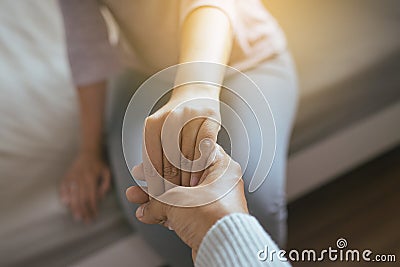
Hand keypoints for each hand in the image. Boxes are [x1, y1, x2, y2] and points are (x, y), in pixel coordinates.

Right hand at [60, 152, 110, 222]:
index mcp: (91, 178)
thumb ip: (106, 185)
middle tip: (86, 220)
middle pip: (81, 199)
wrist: (89, 152)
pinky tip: (66, 204)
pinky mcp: (67, 176)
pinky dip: (64, 196)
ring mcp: (72, 177)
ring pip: (72, 196)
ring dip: (74, 208)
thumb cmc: (99, 164)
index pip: (91, 198)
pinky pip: (63, 188)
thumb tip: (99, 197)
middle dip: (84, 211)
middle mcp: (81, 178)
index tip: (94, 216)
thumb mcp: (107, 173)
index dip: (92, 208)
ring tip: (77, 216)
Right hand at [126, 145, 247, 258]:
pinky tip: (149, 214)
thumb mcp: (175, 200)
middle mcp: (220, 183)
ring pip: (181, 196)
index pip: (192, 152)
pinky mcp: (209, 221)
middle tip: (142, 177)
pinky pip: (185, 212)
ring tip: (138, 196)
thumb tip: (146, 206)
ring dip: (158, 198)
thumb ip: (156, 201)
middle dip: (157, 180)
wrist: (222, 247)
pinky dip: (167, 213)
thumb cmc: (213, 217)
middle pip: (183, 176)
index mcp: (221, 167)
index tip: (154, 158)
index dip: (169, 155)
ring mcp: (215, 203)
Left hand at [143, 85, 220, 195]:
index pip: (152, 159)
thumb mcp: (158, 132)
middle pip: (169, 160)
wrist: (196, 93)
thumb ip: (150, 153)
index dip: (153, 181)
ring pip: (187, 157)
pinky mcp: (209, 119)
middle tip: (172, 202)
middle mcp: (170, 119)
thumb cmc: (174, 121)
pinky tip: (198, 181)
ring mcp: (190, 118)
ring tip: (186, 196)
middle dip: (170, 184)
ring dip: (186, 179)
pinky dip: (201, 166)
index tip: (156, 198)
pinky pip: (205, 147)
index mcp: (153, 124)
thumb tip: (137, 174)